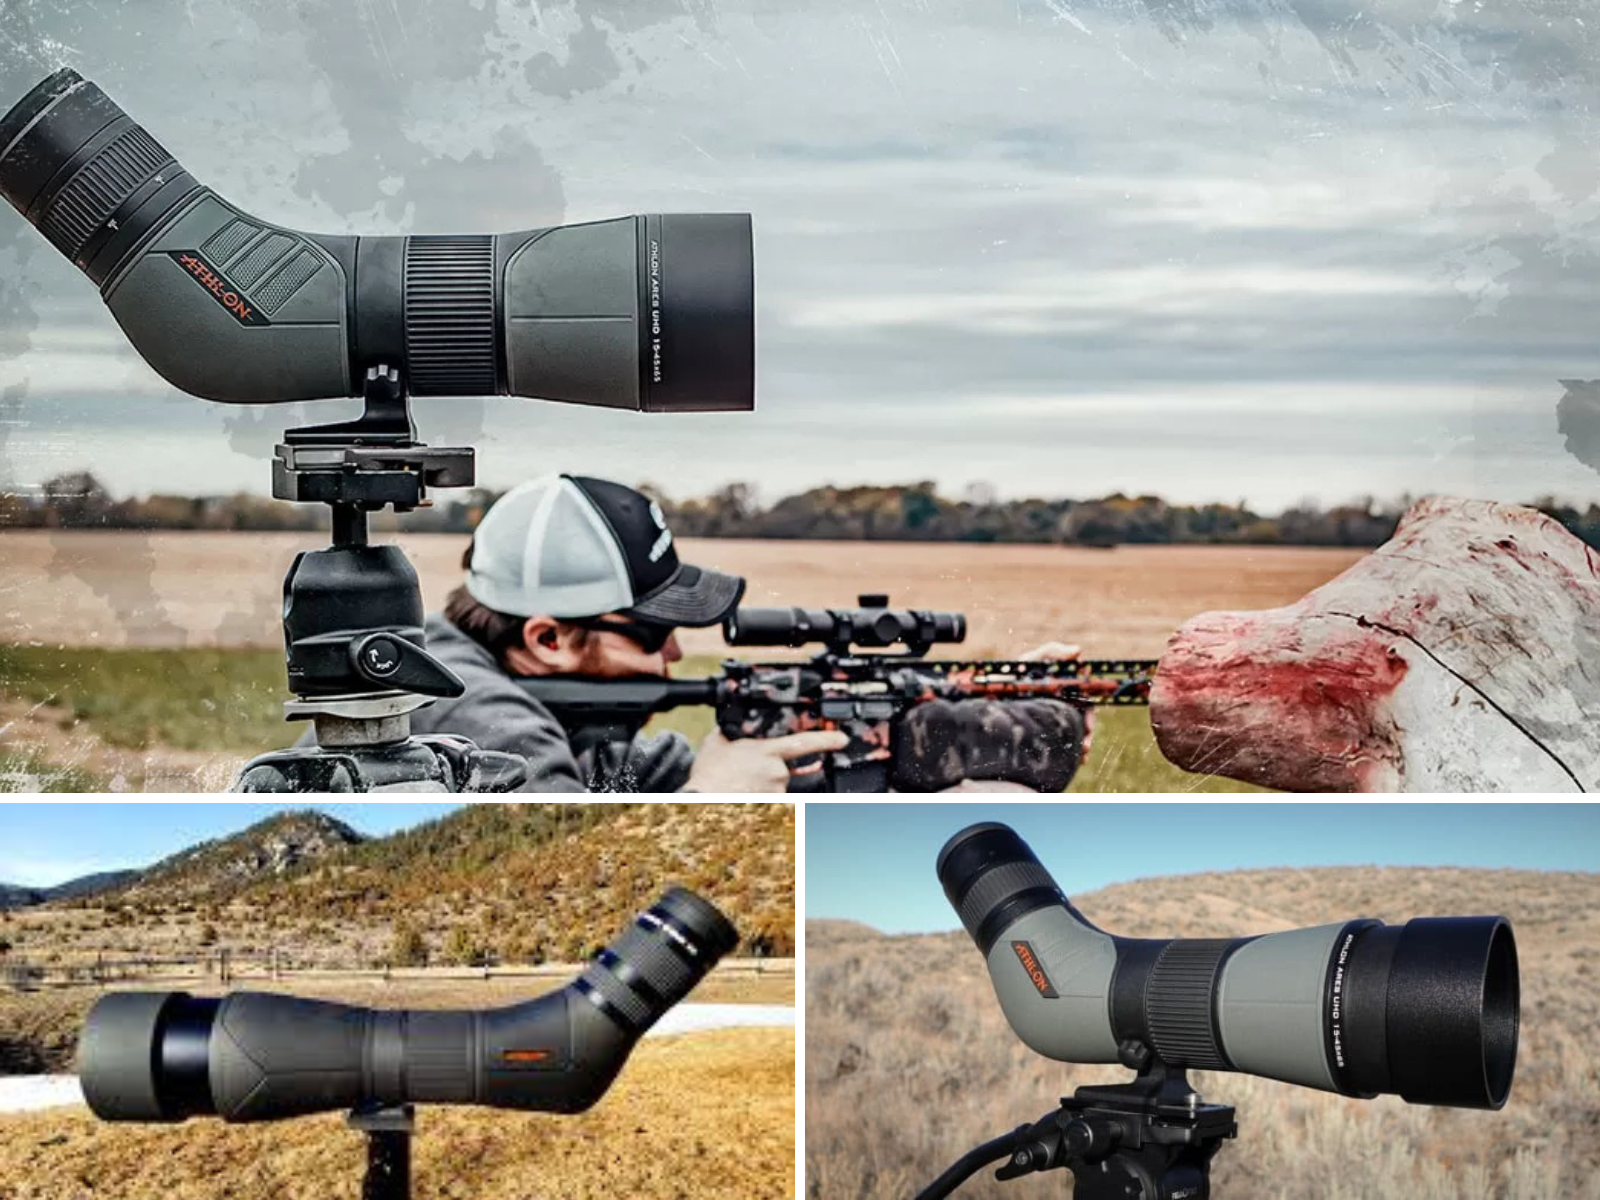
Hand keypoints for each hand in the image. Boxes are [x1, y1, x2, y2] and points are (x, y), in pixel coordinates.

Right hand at [683, 728, 849, 793]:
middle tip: (745, 771)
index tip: (842, 739)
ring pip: (777, 782)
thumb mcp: (717, 742)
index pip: (804, 743)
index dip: (826, 740)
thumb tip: (731, 726)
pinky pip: (771, 795)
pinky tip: (743, 791)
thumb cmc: (709, 775)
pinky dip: (760, 793)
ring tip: (740, 782)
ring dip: (763, 781)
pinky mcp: (773, 805)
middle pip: (783, 766)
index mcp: (767, 752)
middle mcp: (777, 772)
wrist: (703, 800)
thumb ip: (731, 732)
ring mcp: (776, 790)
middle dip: (768, 767)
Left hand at [1017, 642, 1093, 759]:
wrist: (992, 689)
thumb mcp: (1032, 659)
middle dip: (1086, 731)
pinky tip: (1074, 759)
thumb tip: (1078, 650)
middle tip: (1085, 742)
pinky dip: (1069, 750)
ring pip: (1073, 730)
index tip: (1087, 724)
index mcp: (1065, 686)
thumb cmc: (1016, 671)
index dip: (1089, 711)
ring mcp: (1054, 714)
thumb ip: (1053, 651)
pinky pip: (1060, 740)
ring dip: (1081, 743)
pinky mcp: (1045, 727)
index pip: (1084, 698)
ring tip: (1081, 754)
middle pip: (1082, 718)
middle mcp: (1063, 701)